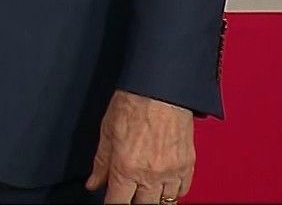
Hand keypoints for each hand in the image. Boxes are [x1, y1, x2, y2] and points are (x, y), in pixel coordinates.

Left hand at [85, 89, 194, 203]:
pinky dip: (174, 191)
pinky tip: (164, 184)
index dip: (113, 204)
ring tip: (146, 191)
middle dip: (134, 202)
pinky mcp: (187, 164)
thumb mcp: (107, 132)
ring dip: (154, 199)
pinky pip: (183, 190)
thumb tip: (93, 183)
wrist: (161, 88)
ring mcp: (171, 171)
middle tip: (130, 192)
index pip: (118, 203)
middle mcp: (150, 175)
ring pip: (165, 202)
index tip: (112, 200)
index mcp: (126, 168)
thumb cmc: (133, 103)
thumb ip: (101, 163)